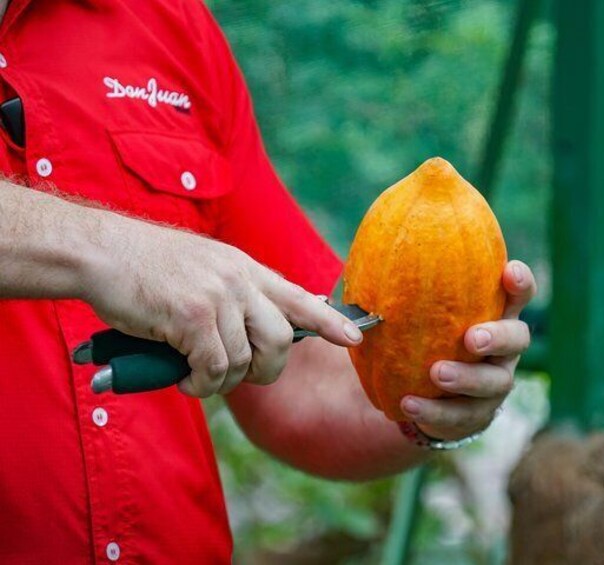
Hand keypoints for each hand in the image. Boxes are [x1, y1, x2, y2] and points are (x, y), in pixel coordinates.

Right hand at [80, 213, 361, 397]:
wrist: (102, 253)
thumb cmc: (147, 270)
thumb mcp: (204, 271)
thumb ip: (235, 296)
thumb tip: (257, 337)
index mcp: (245, 269)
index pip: (299, 297)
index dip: (329, 321)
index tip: (356, 338)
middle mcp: (240, 280)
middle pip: (282, 340)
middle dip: (266, 369)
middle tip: (238, 374)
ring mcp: (219, 296)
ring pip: (245, 361)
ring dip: (221, 380)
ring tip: (196, 375)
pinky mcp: (193, 316)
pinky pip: (215, 369)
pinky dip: (200, 384)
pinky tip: (183, 377)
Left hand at [399, 260, 535, 439]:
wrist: (422, 392)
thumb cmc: (423, 338)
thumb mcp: (418, 316)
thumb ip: (406, 293)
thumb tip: (368, 268)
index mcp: (496, 315)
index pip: (519, 294)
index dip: (520, 283)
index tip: (509, 270)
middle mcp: (504, 349)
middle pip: (518, 338)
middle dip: (498, 337)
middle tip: (471, 338)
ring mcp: (494, 383)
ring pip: (495, 382)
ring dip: (467, 378)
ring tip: (437, 373)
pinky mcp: (476, 415)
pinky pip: (460, 415)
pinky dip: (435, 410)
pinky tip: (409, 403)